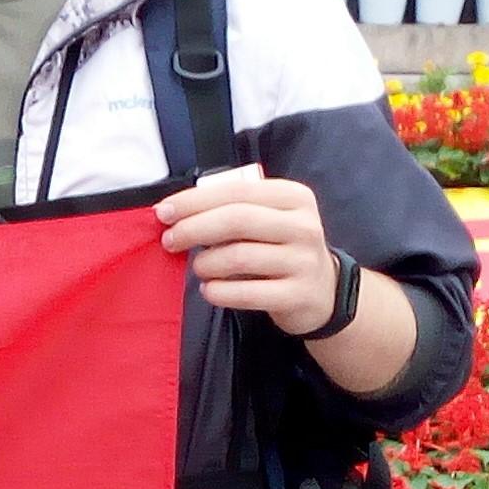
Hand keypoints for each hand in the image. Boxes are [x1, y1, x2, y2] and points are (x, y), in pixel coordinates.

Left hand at [154, 166, 341, 331]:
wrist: (324, 292)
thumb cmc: (282, 248)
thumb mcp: (270, 218)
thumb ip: (234, 209)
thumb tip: (178, 211)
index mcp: (294, 197)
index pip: (236, 192)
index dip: (195, 201)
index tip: (164, 212)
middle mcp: (303, 226)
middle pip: (236, 220)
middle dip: (193, 228)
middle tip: (170, 240)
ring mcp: (303, 262)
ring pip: (238, 257)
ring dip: (205, 263)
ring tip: (198, 267)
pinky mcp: (297, 295)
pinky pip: (246, 293)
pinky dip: (218, 291)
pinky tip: (210, 290)